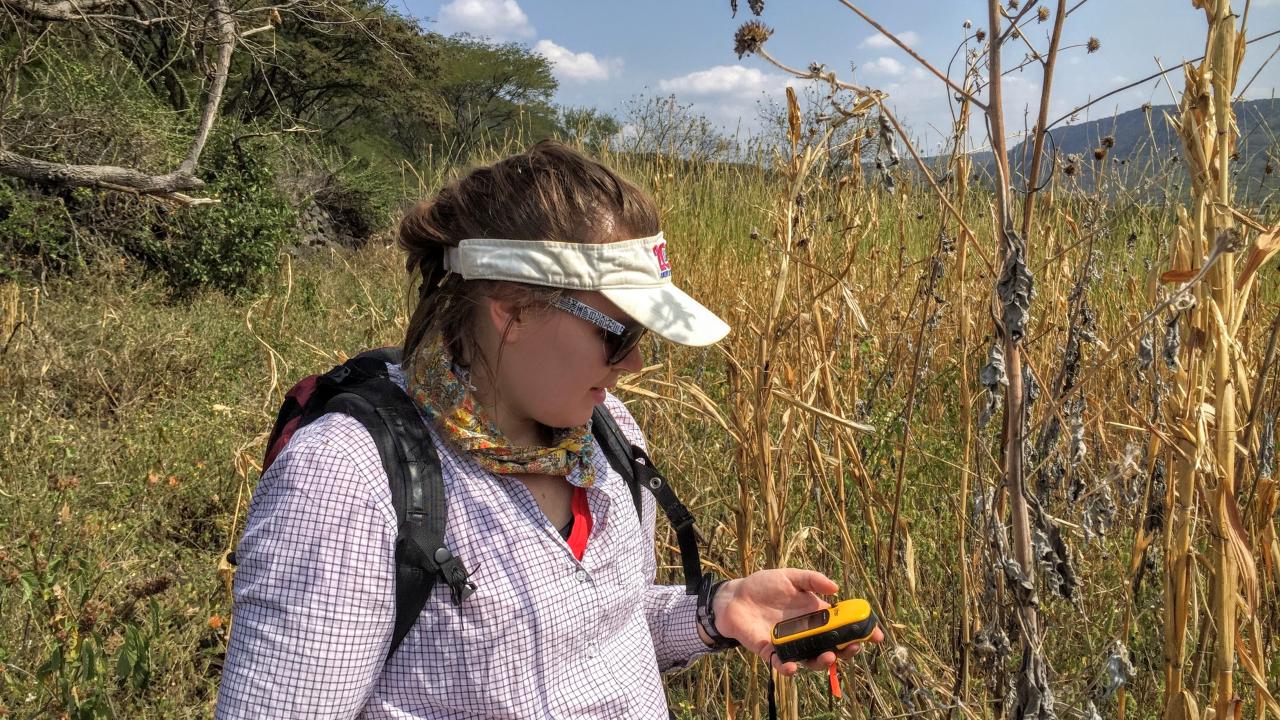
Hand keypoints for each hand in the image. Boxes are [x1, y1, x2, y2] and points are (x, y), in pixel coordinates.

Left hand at [708, 569, 883, 675]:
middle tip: (852, 648)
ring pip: (812, 660)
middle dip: (846, 651)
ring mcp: (790, 643)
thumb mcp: (789, 576)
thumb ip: (812, 579)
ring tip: (828, 656)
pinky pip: (783, 664)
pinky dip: (789, 668)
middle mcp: (807, 632)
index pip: (843, 625)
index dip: (861, 631)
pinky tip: (793, 666)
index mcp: (815, 614)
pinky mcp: (771, 651)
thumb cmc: (763, 585)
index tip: (877, 635)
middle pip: (833, 647)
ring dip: (822, 662)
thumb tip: (836, 588)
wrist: (734, 596)